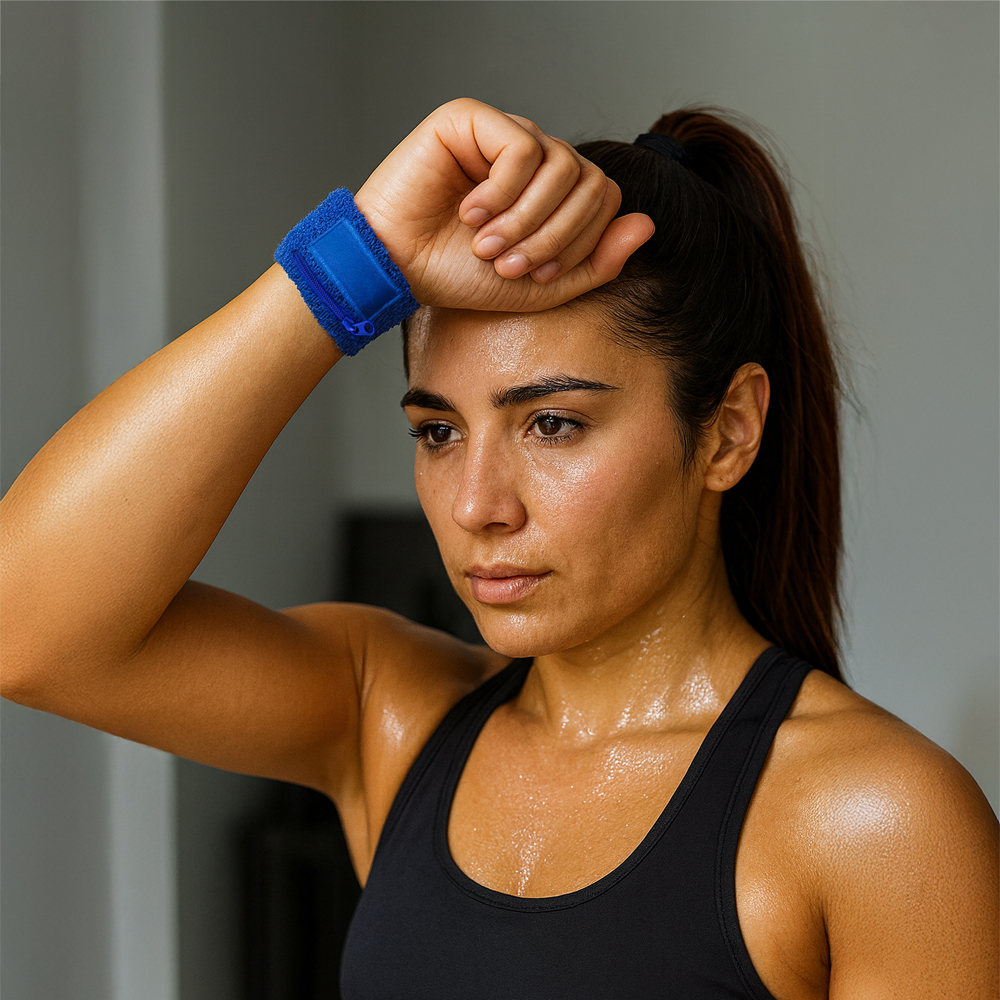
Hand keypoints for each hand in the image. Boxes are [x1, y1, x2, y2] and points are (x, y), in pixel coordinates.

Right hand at [354, 99, 653, 311]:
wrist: (398, 268)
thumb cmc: (459, 277)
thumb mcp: (540, 286)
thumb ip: (597, 262)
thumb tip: (648, 224)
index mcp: (552, 190)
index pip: (603, 199)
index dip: (578, 243)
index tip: (532, 275)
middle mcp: (534, 156)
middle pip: (590, 182)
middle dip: (554, 237)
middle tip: (506, 265)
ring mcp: (506, 133)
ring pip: (562, 165)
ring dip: (526, 219)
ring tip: (486, 245)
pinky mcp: (473, 119)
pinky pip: (523, 149)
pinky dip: (502, 193)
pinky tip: (469, 212)